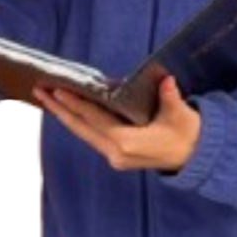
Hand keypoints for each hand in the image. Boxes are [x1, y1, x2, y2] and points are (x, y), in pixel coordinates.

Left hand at [33, 76, 200, 171]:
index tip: (56, 91)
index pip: (94, 119)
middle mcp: (116, 153)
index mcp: (128, 143)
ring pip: (83, 133)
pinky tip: (68, 109)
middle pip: (81, 128)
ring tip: (48, 97)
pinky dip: (79, 121)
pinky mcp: (117, 155)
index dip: (74, 104)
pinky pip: (91, 135)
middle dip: (59, 109)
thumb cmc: (188, 133)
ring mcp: (115, 157)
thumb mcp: (180, 114)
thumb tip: (166, 79)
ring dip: (66, 115)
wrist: (196, 157)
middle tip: (39, 90)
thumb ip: (170, 97)